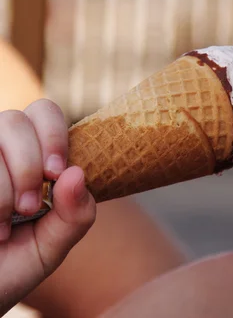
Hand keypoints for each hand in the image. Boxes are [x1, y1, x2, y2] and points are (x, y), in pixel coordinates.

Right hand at [0, 99, 95, 313]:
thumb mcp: (50, 247)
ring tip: (4, 223)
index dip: (53, 135)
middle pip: (15, 121)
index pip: (44, 112)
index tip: (56, 172)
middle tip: (31, 205)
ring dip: (2, 185)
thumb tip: (77, 173)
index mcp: (29, 155)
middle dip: (28, 164)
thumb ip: (75, 215)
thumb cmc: (6, 269)